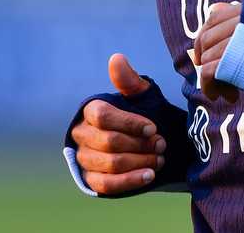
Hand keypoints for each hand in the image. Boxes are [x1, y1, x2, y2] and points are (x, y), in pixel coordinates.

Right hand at [70, 53, 165, 194]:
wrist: (146, 142)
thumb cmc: (142, 114)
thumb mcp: (141, 96)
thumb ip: (130, 81)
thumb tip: (116, 58)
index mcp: (90, 110)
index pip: (103, 116)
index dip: (129, 123)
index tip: (153, 127)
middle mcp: (82, 134)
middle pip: (109, 142)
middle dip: (140, 144)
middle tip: (162, 144)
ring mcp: (84, 158)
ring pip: (110, 164)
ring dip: (139, 162)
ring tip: (160, 158)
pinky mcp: (90, 180)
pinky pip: (106, 184)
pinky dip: (130, 181)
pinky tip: (149, 175)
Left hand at [193, 1, 241, 102]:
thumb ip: (242, 20)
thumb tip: (213, 9)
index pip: (215, 16)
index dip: (205, 37)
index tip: (206, 56)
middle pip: (207, 38)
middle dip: (206, 60)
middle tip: (217, 78)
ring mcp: (241, 38)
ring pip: (207, 56)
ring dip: (212, 78)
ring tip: (229, 91)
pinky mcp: (236, 60)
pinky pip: (208, 72)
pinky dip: (210, 86)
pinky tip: (224, 96)